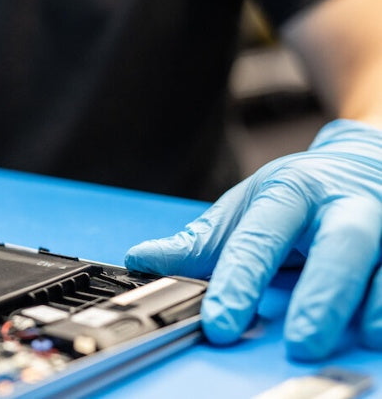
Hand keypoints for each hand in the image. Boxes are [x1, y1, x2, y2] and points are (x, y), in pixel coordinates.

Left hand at [125, 119, 381, 359]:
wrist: (362, 160)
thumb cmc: (299, 194)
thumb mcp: (246, 209)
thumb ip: (199, 243)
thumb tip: (142, 260)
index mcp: (292, 193)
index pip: (260, 240)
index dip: (238, 282)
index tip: (220, 323)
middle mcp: (345, 206)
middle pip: (341, 246)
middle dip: (323, 294)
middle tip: (302, 341)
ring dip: (376, 302)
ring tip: (363, 337)